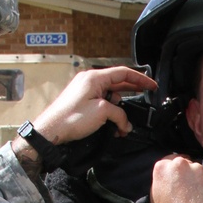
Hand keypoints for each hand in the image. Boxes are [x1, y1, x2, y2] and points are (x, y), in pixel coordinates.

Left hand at [35, 66, 157, 145]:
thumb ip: (119, 114)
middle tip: (146, 96)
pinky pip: (102, 104)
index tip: (151, 85)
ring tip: (123, 125)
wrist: (51, 130)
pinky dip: (110, 113)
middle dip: (132, 94)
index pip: (123, 73)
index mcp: (94, 77)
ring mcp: (85, 91)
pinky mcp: (83, 102)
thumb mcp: (102, 112)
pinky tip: (114, 126)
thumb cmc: (70, 118)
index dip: (140, 79)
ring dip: (119, 110)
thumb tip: (125, 122)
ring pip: (111, 97)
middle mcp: (90, 81)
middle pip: (118, 84)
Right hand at [150, 154, 202, 202]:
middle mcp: (181, 163)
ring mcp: (198, 170)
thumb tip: (169, 178)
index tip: (176, 177)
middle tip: (185, 189)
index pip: (169, 160)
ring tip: (195, 197)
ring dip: (197, 179)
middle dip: (185, 173)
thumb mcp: (155, 196)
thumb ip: (162, 180)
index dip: (173, 171)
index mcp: (163, 167)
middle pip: (185, 163)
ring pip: (198, 171)